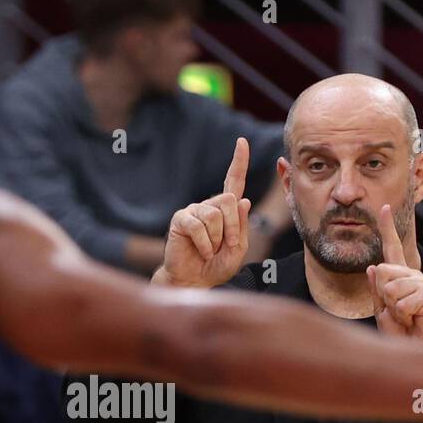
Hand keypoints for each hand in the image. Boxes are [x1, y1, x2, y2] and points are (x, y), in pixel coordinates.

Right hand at [156, 137, 252, 288]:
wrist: (194, 281)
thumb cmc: (215, 266)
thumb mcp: (238, 249)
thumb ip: (242, 227)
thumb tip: (242, 200)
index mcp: (225, 211)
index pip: (234, 182)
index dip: (239, 162)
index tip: (242, 142)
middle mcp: (209, 206)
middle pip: (229, 201)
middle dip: (232, 227)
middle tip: (226, 246)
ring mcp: (194, 211)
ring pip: (215, 215)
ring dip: (217, 239)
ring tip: (210, 251)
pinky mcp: (180, 220)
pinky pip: (198, 226)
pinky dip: (204, 244)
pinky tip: (201, 251)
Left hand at [366, 204, 422, 343]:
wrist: (418, 351)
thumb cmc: (401, 335)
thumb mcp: (382, 312)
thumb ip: (377, 291)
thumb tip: (374, 267)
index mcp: (399, 278)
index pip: (392, 249)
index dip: (387, 229)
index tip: (384, 208)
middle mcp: (412, 277)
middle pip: (383, 271)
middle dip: (382, 295)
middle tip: (395, 312)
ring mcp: (421, 286)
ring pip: (391, 288)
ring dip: (393, 309)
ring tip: (405, 318)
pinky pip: (404, 302)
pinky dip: (403, 316)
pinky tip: (413, 320)